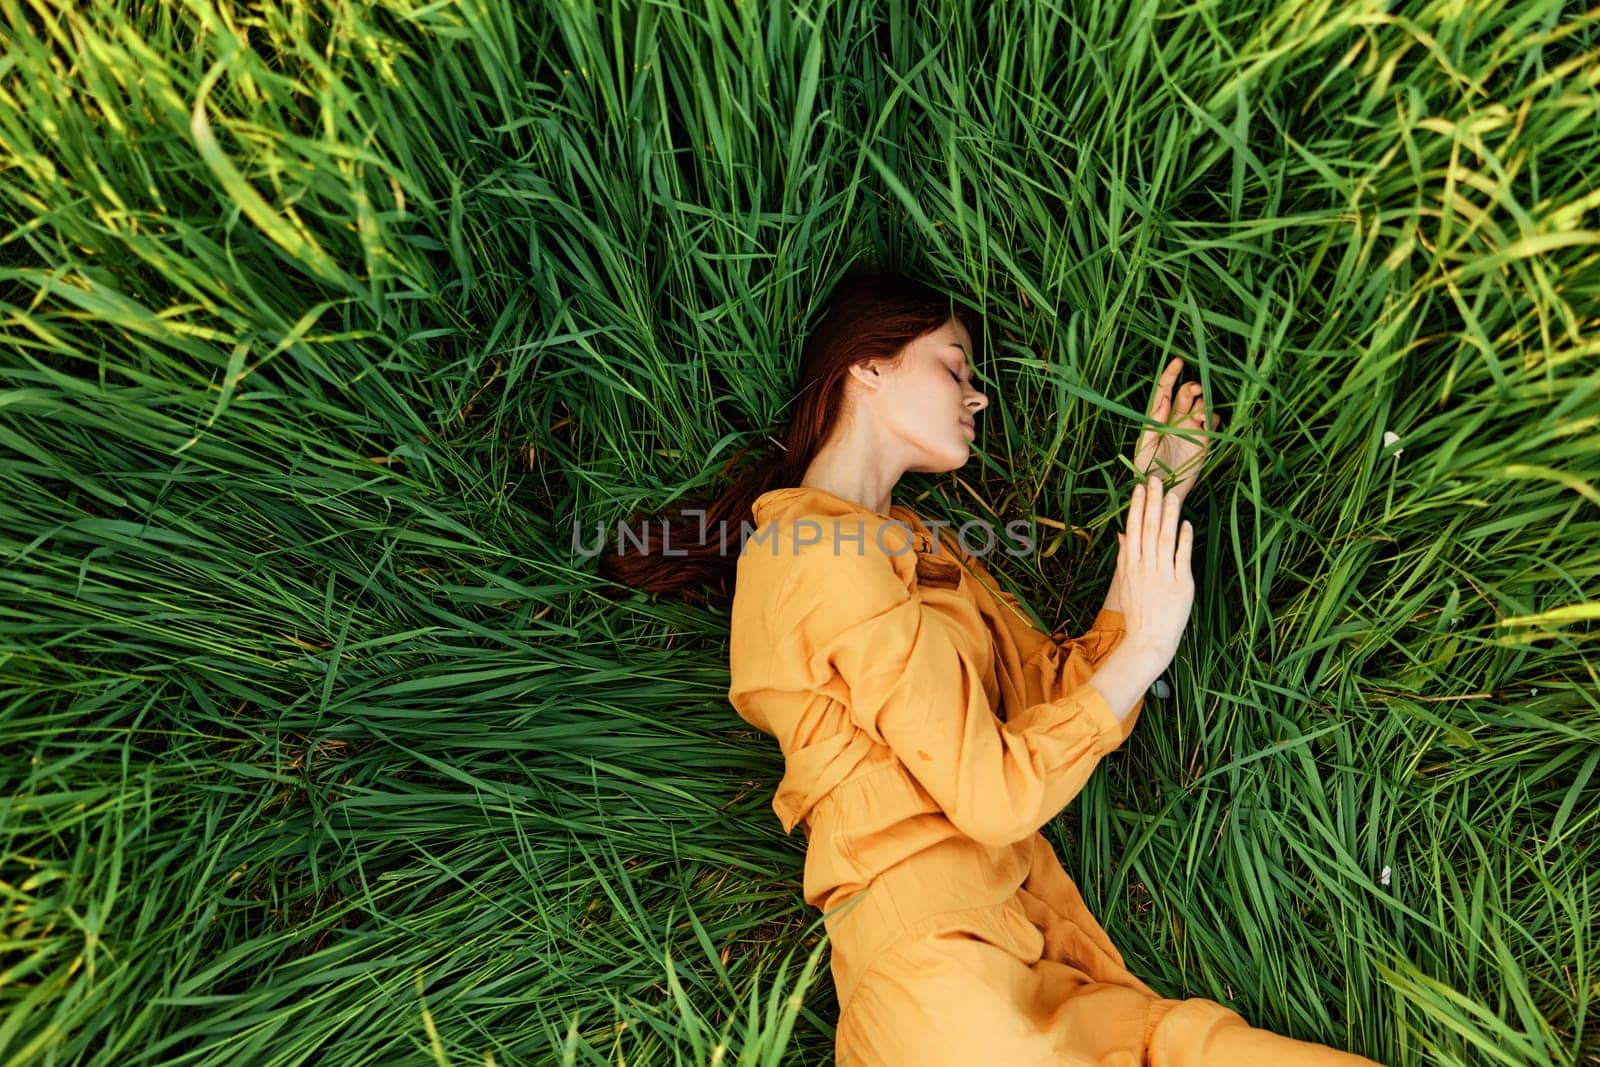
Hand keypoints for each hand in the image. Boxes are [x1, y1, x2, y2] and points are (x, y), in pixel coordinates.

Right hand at [1111, 473, 1194, 664]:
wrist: (1149, 640)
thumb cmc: (1138, 614)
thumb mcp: (1125, 584)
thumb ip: (1124, 557)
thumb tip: (1122, 533)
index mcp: (1130, 566)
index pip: (1133, 529)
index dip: (1137, 507)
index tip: (1140, 487)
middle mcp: (1145, 567)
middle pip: (1148, 528)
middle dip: (1152, 502)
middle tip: (1156, 480)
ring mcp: (1163, 574)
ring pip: (1165, 538)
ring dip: (1169, 515)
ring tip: (1173, 494)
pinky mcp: (1181, 584)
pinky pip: (1182, 556)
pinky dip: (1184, 538)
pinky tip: (1187, 523)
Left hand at [1132, 357, 1219, 507]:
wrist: (1161, 491)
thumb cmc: (1146, 470)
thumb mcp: (1143, 445)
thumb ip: (1153, 423)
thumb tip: (1163, 401)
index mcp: (1158, 417)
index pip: (1165, 390)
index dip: (1171, 374)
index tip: (1178, 361)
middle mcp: (1176, 419)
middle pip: (1186, 394)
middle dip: (1191, 387)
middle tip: (1195, 390)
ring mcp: (1191, 429)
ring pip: (1201, 405)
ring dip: (1203, 403)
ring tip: (1199, 414)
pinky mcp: (1204, 441)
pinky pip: (1213, 422)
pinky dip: (1212, 417)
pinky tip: (1206, 422)